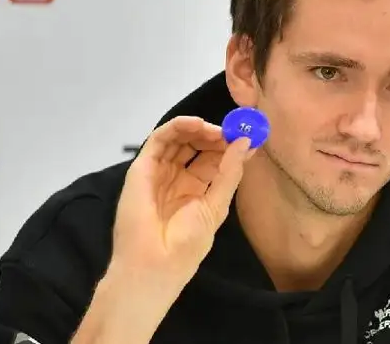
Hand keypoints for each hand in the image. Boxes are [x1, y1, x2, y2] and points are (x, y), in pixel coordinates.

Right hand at [109, 115, 252, 287]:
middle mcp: (177, 178)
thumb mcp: (216, 206)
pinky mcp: (143, 168)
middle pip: (195, 146)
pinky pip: (159, 140)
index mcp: (196, 190)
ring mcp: (159, 172)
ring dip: (198, 128)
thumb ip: (230, 172)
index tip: (247, 136)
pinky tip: (197, 124)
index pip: (212, 159)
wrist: (154, 265)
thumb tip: (245, 142)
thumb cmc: (186, 243)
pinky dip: (177, 126)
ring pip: (178, 139)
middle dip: (214, 135)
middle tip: (232, 130)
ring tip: (217, 130)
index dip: (228, 145)